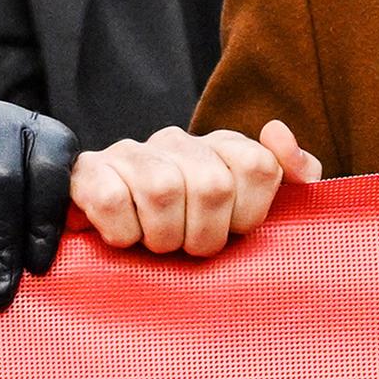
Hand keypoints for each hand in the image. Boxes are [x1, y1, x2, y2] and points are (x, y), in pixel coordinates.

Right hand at [71, 121, 321, 258]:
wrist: (109, 239)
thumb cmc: (189, 233)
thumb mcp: (249, 209)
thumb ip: (290, 173)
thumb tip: (276, 132)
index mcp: (219, 147)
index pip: (257, 165)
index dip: (248, 213)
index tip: (230, 231)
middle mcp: (176, 141)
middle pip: (213, 185)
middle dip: (204, 235)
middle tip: (188, 247)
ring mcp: (130, 153)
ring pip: (163, 189)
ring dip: (162, 237)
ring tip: (156, 243)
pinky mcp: (88, 171)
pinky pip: (112, 199)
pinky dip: (122, 232)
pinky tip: (122, 236)